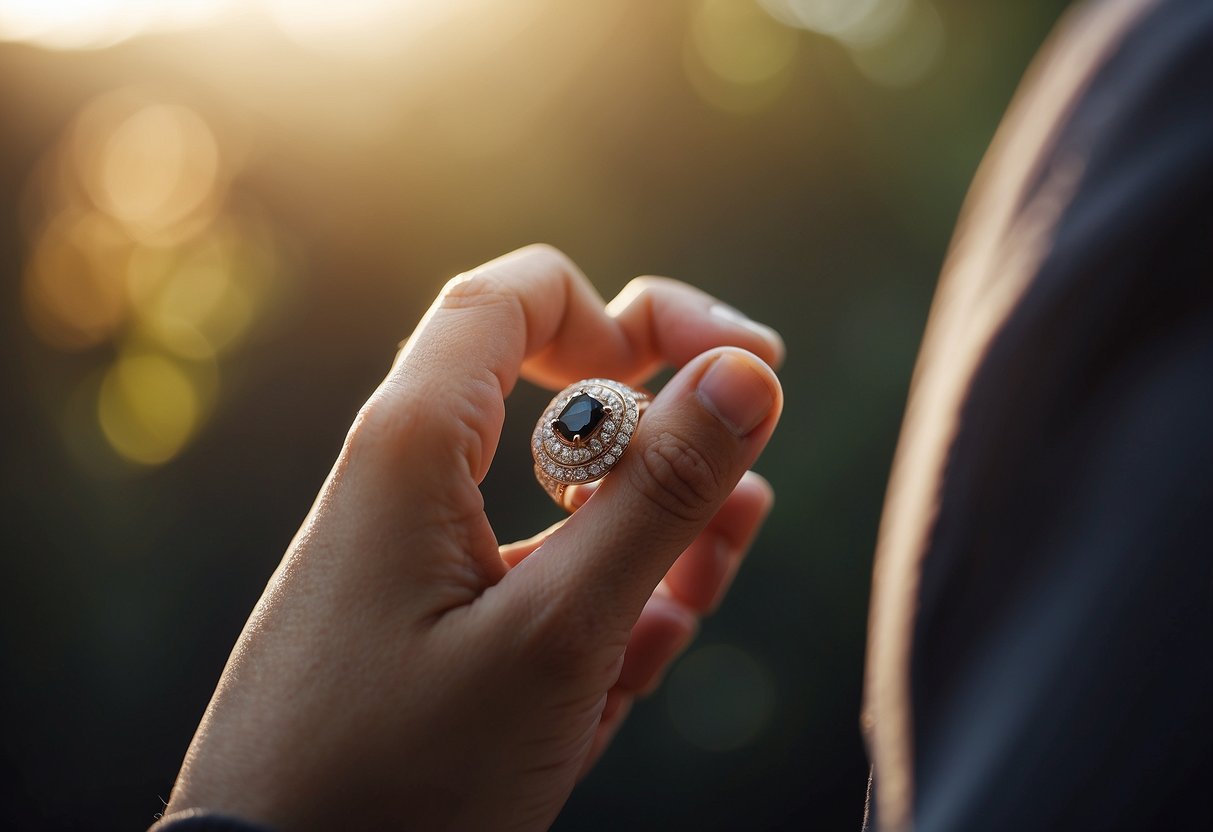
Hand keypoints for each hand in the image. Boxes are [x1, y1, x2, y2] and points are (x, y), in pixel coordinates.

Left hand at [163, 245, 783, 829]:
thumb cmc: (403, 774)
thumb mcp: (558, 633)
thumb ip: (659, 497)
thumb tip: (746, 373)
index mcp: (416, 447)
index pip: (516, 299)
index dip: (631, 310)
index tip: (721, 364)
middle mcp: (410, 489)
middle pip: (555, 407)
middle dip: (662, 442)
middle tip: (743, 493)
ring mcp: (422, 567)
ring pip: (558, 511)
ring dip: (649, 540)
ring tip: (698, 591)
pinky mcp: (434, 635)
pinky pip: (533, 587)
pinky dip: (600, 607)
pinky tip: (644, 652)